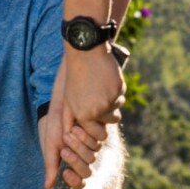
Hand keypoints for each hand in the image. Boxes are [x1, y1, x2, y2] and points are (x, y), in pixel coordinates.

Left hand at [52, 44, 124, 165]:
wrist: (85, 53)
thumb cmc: (74, 77)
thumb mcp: (68, 99)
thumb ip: (69, 119)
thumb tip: (68, 135)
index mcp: (83, 115)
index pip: (98, 133)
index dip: (100, 125)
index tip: (97, 115)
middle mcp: (98, 110)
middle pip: (112, 121)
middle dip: (110, 114)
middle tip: (104, 102)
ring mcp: (109, 100)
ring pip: (118, 107)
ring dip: (113, 100)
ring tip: (101, 86)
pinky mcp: (119, 89)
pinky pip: (121, 95)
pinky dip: (116, 89)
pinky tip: (106, 78)